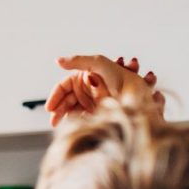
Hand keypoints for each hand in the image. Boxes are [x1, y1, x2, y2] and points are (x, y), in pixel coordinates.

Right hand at [44, 55, 165, 126]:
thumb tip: (57, 61)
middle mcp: (86, 89)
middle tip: (53, 122)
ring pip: (72, 111)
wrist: (138, 93)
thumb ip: (77, 61)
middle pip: (66, 101)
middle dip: (58, 110)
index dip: (55, 97)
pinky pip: (82, 119)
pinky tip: (72, 127)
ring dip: (65, 118)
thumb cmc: (119, 74)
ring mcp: (92, 101)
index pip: (63, 87)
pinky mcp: (98, 113)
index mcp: (83, 76)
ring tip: (60, 126)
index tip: (50, 108)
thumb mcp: (98, 62)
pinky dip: (76, 123)